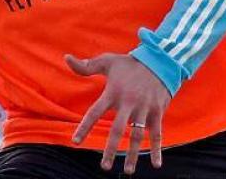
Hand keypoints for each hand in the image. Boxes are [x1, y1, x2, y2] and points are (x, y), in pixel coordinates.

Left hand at [66, 53, 170, 174]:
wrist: (160, 61)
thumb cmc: (129, 64)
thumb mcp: (107, 61)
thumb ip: (86, 66)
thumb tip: (66, 58)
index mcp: (112, 92)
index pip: (94, 112)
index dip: (85, 127)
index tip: (76, 141)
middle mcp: (128, 102)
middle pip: (117, 129)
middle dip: (110, 149)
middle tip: (104, 166)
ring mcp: (143, 108)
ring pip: (137, 135)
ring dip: (132, 154)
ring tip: (127, 171)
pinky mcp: (157, 112)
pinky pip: (157, 133)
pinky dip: (157, 149)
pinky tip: (156, 164)